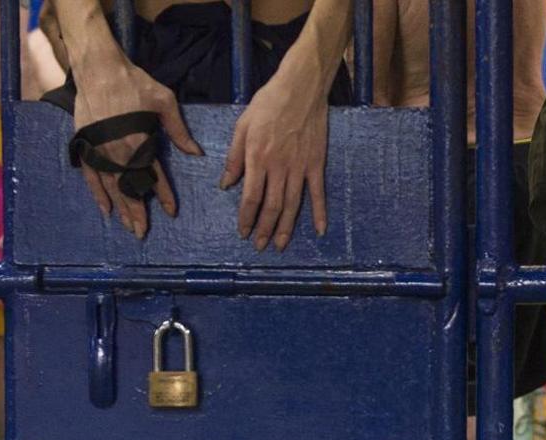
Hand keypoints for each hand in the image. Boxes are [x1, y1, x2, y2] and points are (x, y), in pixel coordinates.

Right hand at [72, 55, 202, 237]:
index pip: (154, 177)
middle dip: (138, 213)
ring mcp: (100, 151)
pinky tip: (105, 210)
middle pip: (130, 190)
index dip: (163, 195)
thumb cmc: (135, 83)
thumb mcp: (165, 103)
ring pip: (111, 188)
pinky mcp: (87, 146)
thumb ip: (179, 131)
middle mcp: (119, 152)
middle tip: (142, 232)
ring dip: (120, 209)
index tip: (170, 212)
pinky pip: (91, 177)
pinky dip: (97, 194)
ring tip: (128, 227)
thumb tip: (196, 153)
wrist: (99, 69)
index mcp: (141, 143)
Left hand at [219, 68, 330, 251]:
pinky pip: (318, 193)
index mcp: (257, 158)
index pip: (250, 197)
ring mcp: (300, 167)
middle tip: (259, 246)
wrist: (301, 87)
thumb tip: (226, 184)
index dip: (246, 218)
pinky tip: (319, 230)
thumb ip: (234, 157)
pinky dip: (319, 212)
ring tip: (279, 245)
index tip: (243, 232)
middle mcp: (278, 167)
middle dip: (264, 229)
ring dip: (285, 228)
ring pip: (292, 205)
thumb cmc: (268, 103)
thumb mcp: (242, 125)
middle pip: (271, 206)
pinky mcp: (316, 163)